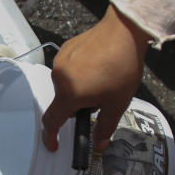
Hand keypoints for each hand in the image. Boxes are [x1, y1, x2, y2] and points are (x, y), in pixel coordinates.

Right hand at [41, 5, 149, 151]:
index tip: (53, 144)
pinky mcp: (65, 49)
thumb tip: (99, 144)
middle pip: (63, 102)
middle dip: (78, 107)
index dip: (50, 136)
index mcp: (69, 93)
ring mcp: (60, 61)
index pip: (52, 121)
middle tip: (100, 100)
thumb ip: (105, 127)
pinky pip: (68, 70)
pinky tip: (97, 68)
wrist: (124, 30)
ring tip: (102, 81)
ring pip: (66, 86)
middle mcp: (59, 77)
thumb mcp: (118, 103)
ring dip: (79, 90)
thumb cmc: (122, 66)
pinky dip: (78, 75)